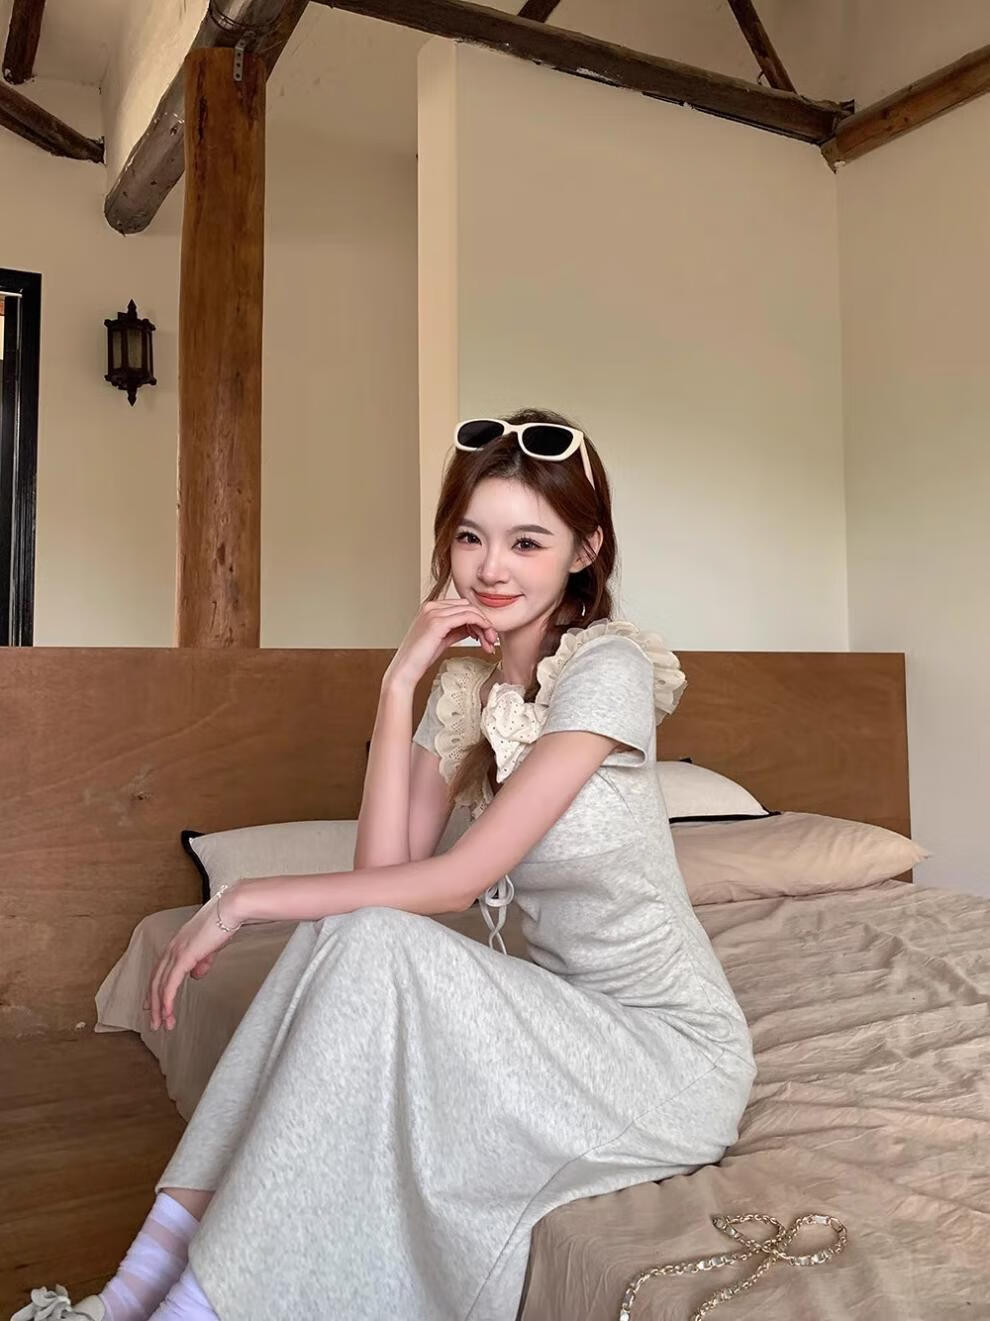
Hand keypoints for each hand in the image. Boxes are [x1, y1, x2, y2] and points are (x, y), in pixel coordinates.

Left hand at [143, 894, 238, 1031]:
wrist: (230, 909)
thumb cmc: (224, 923)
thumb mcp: (210, 946)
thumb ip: (202, 961)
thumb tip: (196, 975)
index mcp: (177, 944)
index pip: (160, 971)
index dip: (154, 990)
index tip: (151, 1006)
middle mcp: (172, 948)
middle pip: (155, 981)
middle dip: (153, 1004)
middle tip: (155, 1023)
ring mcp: (176, 952)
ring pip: (160, 986)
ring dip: (160, 1008)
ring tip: (162, 1025)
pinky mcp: (183, 957)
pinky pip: (171, 984)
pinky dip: (167, 1000)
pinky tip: (168, 1012)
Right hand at [385, 597, 499, 687]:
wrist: (405, 670)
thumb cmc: (420, 658)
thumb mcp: (442, 639)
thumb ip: (456, 630)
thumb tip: (474, 627)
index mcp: (430, 607)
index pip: (462, 606)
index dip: (476, 619)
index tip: (484, 635)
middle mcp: (431, 606)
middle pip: (467, 606)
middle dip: (483, 621)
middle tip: (490, 640)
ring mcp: (434, 612)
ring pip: (470, 610)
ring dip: (484, 625)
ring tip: (488, 642)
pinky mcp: (438, 622)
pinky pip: (468, 617)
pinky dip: (480, 625)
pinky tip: (484, 637)